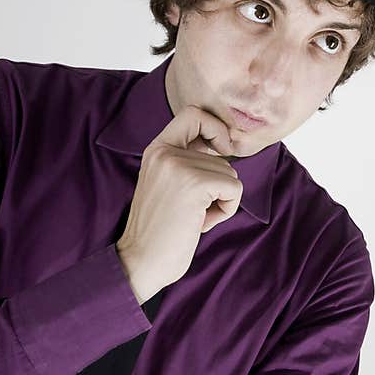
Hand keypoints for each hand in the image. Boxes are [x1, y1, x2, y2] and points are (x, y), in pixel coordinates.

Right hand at [116, 104, 242, 304]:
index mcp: (157, 149)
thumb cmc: (160, 230)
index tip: (222, 150)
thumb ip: (188, 161)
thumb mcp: (168, 184)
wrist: (140, 261)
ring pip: (230, 173)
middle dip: (217, 187)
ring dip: (220, 201)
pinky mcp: (194, 184)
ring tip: (192, 216)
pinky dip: (226, 209)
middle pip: (222, 156)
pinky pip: (234, 189)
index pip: (193, 113)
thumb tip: (226, 144)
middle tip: (192, 208)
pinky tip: (201, 223)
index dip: (215, 128)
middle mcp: (165, 152)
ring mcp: (179, 166)